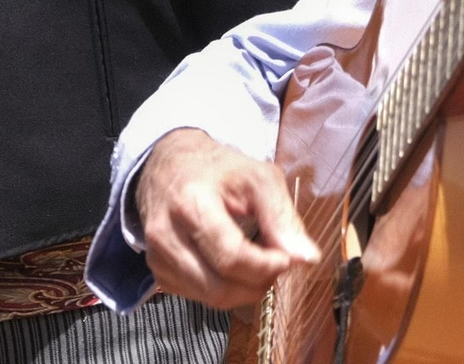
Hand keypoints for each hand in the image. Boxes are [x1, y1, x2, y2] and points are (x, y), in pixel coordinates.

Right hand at [134, 128, 319, 309]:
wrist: (170, 164)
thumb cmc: (218, 169)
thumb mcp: (258, 177)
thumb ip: (283, 217)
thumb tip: (307, 258)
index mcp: (191, 204)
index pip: (231, 257)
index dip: (265, 266)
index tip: (286, 258)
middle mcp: (166, 235)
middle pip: (220, 287)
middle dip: (258, 283)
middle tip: (276, 261)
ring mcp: (157, 256)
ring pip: (210, 299)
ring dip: (243, 289)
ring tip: (258, 261)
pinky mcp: (157, 271)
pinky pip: (199, 297)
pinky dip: (224, 287)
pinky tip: (233, 263)